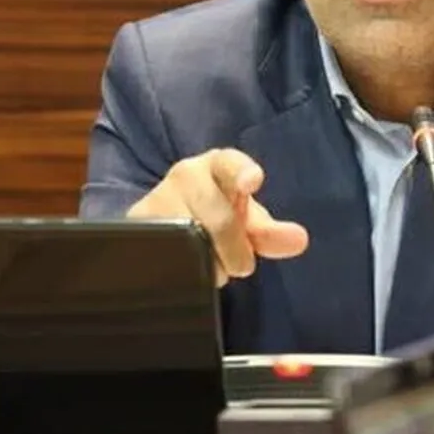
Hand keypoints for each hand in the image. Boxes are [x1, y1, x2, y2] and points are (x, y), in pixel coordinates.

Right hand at [126, 148, 308, 286]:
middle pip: (217, 218)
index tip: (253, 181)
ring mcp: (156, 198)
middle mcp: (185, 174)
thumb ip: (271, 233)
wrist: (166, 224)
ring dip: (209, 263)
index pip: (230, 164)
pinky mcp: (134, 223)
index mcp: (218, 165)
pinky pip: (165, 254)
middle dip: (234, 248)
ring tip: (210, 263)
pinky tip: (188, 269)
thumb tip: (299, 240)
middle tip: (240, 265)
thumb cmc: (216, 214)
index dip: (242, 172)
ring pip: (190, 241)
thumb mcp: (246, 222)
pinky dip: (184, 269)